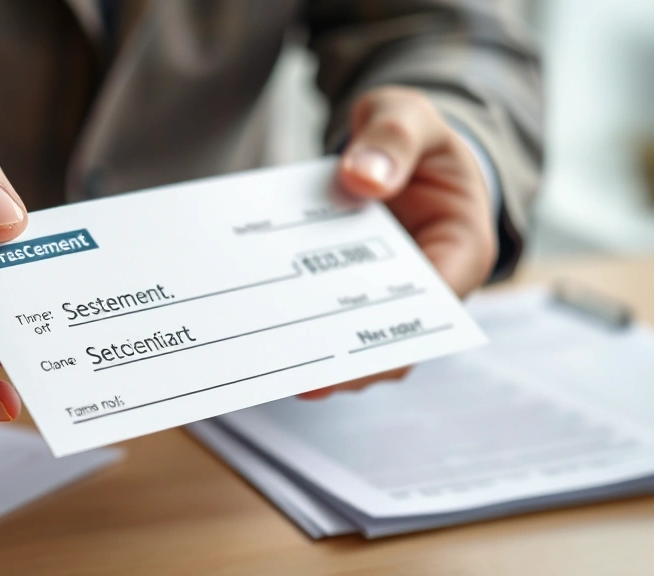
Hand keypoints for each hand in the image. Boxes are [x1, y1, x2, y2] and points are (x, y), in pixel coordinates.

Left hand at [300, 86, 496, 399]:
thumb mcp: (410, 115)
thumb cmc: (414, 134)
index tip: (350, 357)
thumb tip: (362, 179)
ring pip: (357, 337)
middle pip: (392, 338)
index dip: (394, 340)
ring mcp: (385, 291)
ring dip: (320, 352)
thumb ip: (392, 139)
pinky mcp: (349, 288)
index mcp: (462, 247)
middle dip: (349, 363)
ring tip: (271, 367)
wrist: (396, 141)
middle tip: (296, 381)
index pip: (434, 308)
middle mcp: (427, 281)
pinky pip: (327, 311)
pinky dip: (301, 320)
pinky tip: (261, 326)